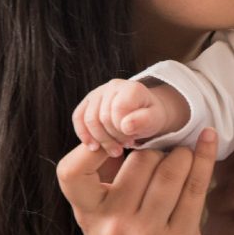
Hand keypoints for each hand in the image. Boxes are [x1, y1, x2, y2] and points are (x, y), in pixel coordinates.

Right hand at [57, 127, 215, 234]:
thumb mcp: (101, 216)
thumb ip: (107, 179)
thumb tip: (128, 129)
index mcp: (89, 215)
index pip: (71, 173)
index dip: (88, 150)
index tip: (111, 140)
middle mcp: (115, 226)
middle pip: (140, 161)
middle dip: (154, 150)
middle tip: (162, 154)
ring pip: (170, 170)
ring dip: (181, 155)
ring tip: (183, 155)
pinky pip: (196, 187)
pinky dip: (204, 157)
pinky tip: (209, 138)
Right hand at [72, 78, 186, 156]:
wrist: (145, 112)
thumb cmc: (150, 117)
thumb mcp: (155, 120)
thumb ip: (145, 121)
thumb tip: (126, 125)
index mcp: (131, 88)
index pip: (118, 110)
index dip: (122, 130)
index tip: (132, 139)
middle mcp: (112, 86)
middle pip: (103, 117)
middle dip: (113, 138)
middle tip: (124, 146)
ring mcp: (98, 92)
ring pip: (89, 120)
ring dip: (100, 140)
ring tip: (115, 149)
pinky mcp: (88, 101)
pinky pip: (78, 117)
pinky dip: (83, 134)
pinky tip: (93, 147)